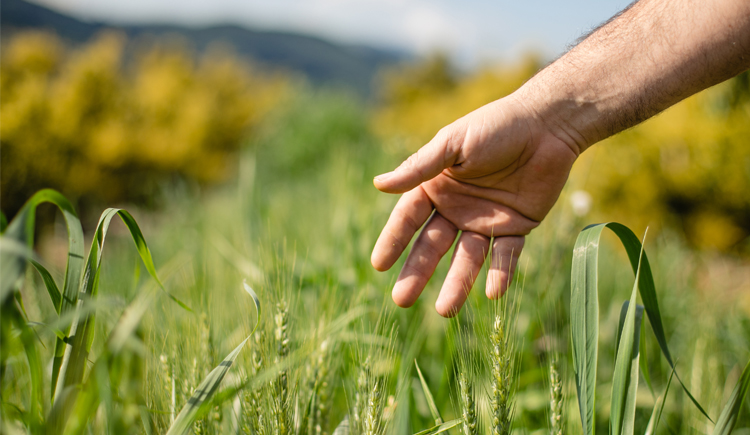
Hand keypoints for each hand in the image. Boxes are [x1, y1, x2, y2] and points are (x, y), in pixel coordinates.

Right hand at [371, 94, 578, 316]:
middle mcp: (456, 208)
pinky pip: (506, 255)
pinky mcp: (516, 227)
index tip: (379, 265)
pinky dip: (500, 273)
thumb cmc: (496, 126)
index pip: (409, 219)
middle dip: (417, 272)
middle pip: (432, 246)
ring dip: (457, 284)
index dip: (394, 241)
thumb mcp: (454, 143)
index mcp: (436, 187)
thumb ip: (420, 167)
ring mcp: (485, 221)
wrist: (548, 124)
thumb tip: (378, 184)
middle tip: (401, 300)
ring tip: (445, 311)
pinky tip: (492, 292)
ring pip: (467, 258)